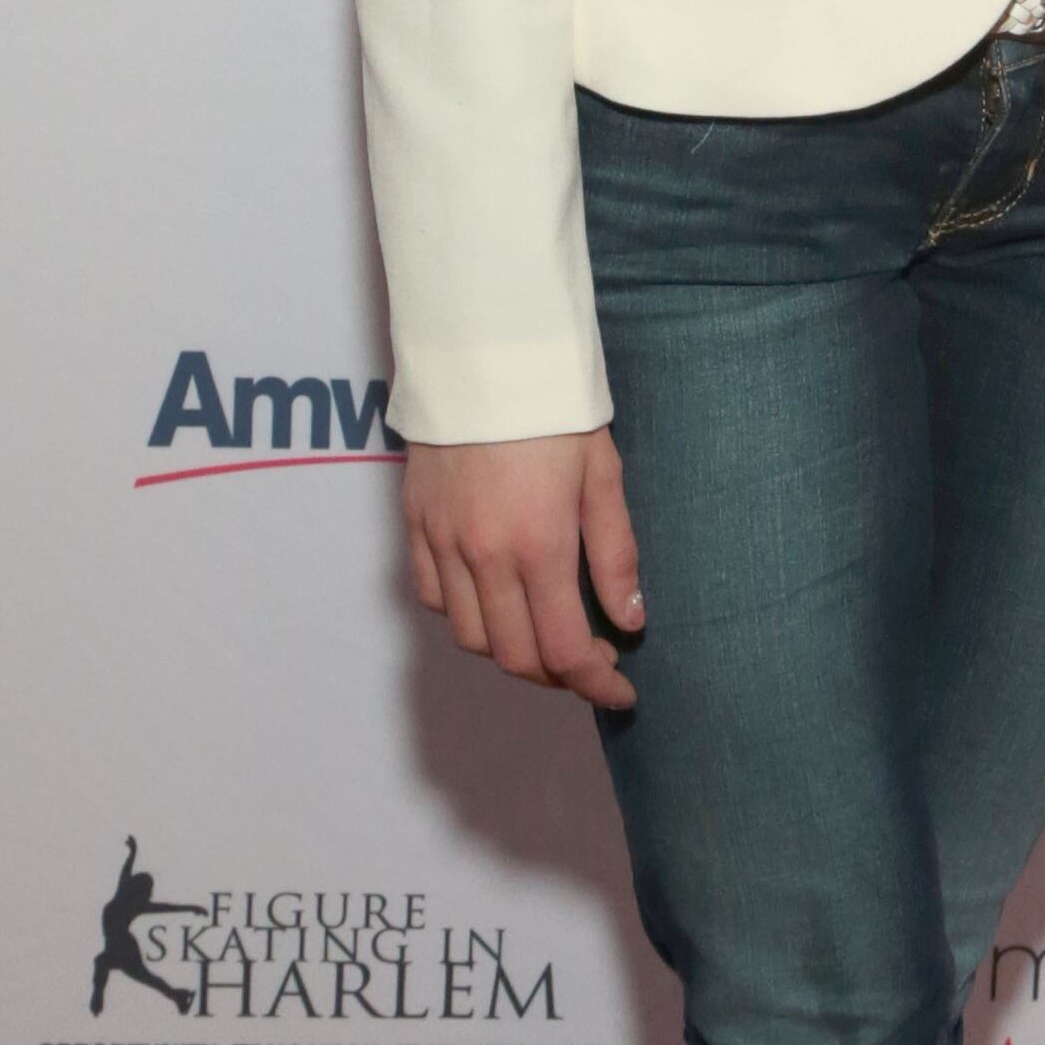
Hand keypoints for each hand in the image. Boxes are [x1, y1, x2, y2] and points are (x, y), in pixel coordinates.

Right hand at [401, 428, 645, 712]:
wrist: (483, 352)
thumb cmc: (553, 408)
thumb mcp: (603, 476)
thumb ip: (616, 555)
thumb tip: (629, 620)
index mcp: (538, 546)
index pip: (565, 651)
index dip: (597, 686)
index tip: (621, 692)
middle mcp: (483, 556)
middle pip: (514, 657)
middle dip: (557, 676)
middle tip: (591, 663)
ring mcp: (442, 542)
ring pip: (470, 637)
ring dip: (510, 651)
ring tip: (544, 632)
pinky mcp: (415, 523)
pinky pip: (432, 596)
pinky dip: (465, 614)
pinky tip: (495, 598)